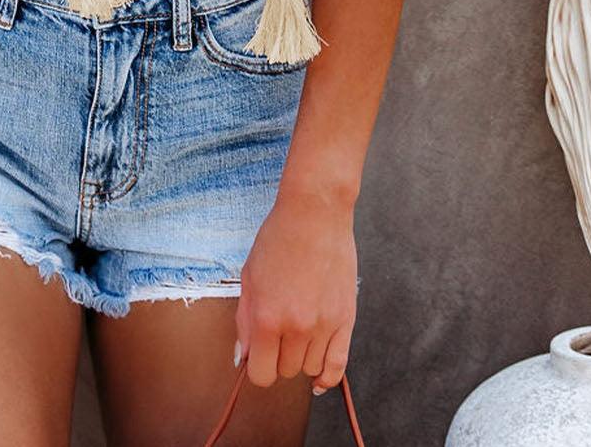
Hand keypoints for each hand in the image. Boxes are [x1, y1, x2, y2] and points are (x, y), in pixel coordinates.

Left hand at [234, 189, 358, 394]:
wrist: (315, 213)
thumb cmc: (278, 239)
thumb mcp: (249, 277)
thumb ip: (245, 321)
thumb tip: (244, 358)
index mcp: (267, 317)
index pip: (261, 374)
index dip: (257, 366)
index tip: (258, 354)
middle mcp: (297, 327)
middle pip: (285, 371)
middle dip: (278, 356)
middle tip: (278, 332)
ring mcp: (324, 325)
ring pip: (310, 369)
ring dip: (301, 358)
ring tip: (298, 333)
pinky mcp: (346, 319)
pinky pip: (338, 366)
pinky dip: (327, 377)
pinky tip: (318, 377)